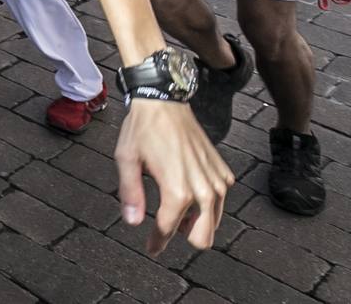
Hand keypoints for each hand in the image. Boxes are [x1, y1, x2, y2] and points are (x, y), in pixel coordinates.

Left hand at [114, 98, 231, 253]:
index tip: (152, 248)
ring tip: (174, 204)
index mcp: (178, 191)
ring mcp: (218, 181)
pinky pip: (220, 200)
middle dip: (184, 236)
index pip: (168, 231)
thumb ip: (130, 194)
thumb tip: (133, 222)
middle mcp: (203, 190)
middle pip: (203, 238)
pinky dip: (206, 202)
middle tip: (166, 225)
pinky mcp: (224, 172)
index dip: (157, 242)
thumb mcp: (127, 160)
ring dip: (196, 221)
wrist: (165, 101)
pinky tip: (188, 187)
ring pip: (213, 222)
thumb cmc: (142, 129)